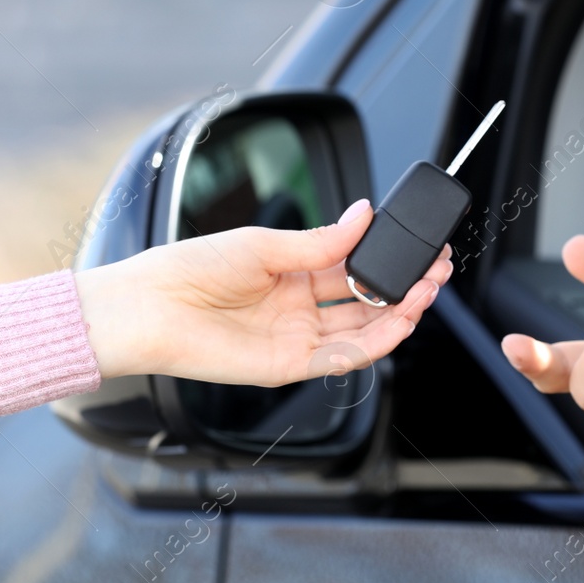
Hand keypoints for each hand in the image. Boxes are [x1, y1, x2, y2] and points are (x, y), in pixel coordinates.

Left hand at [74, 199, 450, 386]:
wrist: (149, 310)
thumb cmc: (190, 270)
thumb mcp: (263, 244)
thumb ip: (321, 241)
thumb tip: (364, 216)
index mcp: (292, 271)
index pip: (354, 265)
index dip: (388, 259)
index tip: (418, 246)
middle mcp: (298, 306)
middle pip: (366, 300)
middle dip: (404, 286)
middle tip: (435, 270)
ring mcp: (295, 337)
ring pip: (362, 330)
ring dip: (398, 314)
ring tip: (425, 292)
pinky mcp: (287, 366)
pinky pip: (340, 359)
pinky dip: (373, 344)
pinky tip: (396, 323)